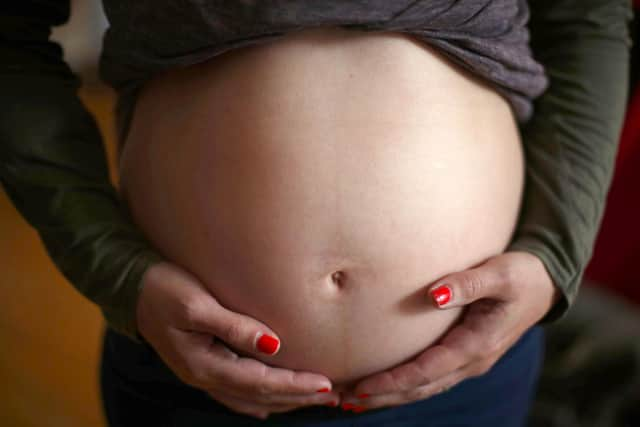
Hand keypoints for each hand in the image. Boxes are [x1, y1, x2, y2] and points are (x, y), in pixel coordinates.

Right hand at [135, 261, 339, 419]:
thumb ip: (233, 325)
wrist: (132, 288)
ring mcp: (203, 374)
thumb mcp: (196, 304)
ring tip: (314, 399)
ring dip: (284, 399)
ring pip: (251, 397)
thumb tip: (273, 343)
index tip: (325, 385)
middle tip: (334, 397)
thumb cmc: (164, 289)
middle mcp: (205, 376)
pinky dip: (260, 400)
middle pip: (260, 396)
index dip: (294, 385)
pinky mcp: (203, 364)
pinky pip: (237, 393)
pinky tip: (270, 405)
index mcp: (205, 364)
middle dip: (297, 397)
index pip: (260, 383)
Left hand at [340, 251, 560, 411]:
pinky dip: (404, 384)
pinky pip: (430, 376)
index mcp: (477, 345)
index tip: (362, 386)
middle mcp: (471, 361)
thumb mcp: (500, 274)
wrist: (545, 284)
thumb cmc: (522, 275)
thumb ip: (468, 283)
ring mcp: (468, 362)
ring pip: (424, 387)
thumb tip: (434, 295)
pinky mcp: (464, 355)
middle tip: (343, 400)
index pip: (426, 371)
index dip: (393, 382)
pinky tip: (384, 383)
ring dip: (390, 395)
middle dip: (383, 396)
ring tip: (354, 397)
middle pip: (420, 388)